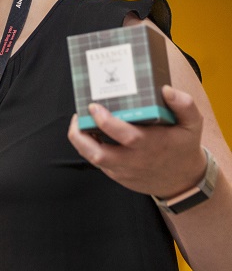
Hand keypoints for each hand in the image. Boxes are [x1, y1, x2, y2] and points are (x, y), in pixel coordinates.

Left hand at [68, 85, 207, 198]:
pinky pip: (98, 163)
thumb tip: (165, 89)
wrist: (183, 180)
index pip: (125, 135)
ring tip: (79, 123)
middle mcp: (135, 160)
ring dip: (80, 141)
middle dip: (81, 135)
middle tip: (78, 116)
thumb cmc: (184, 147)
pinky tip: (89, 134)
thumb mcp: (192, 125)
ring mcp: (124, 170)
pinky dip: (89, 148)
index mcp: (152, 144)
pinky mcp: (118, 176)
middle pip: (98, 154)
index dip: (105, 121)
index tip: (93, 106)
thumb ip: (184, 105)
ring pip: (93, 159)